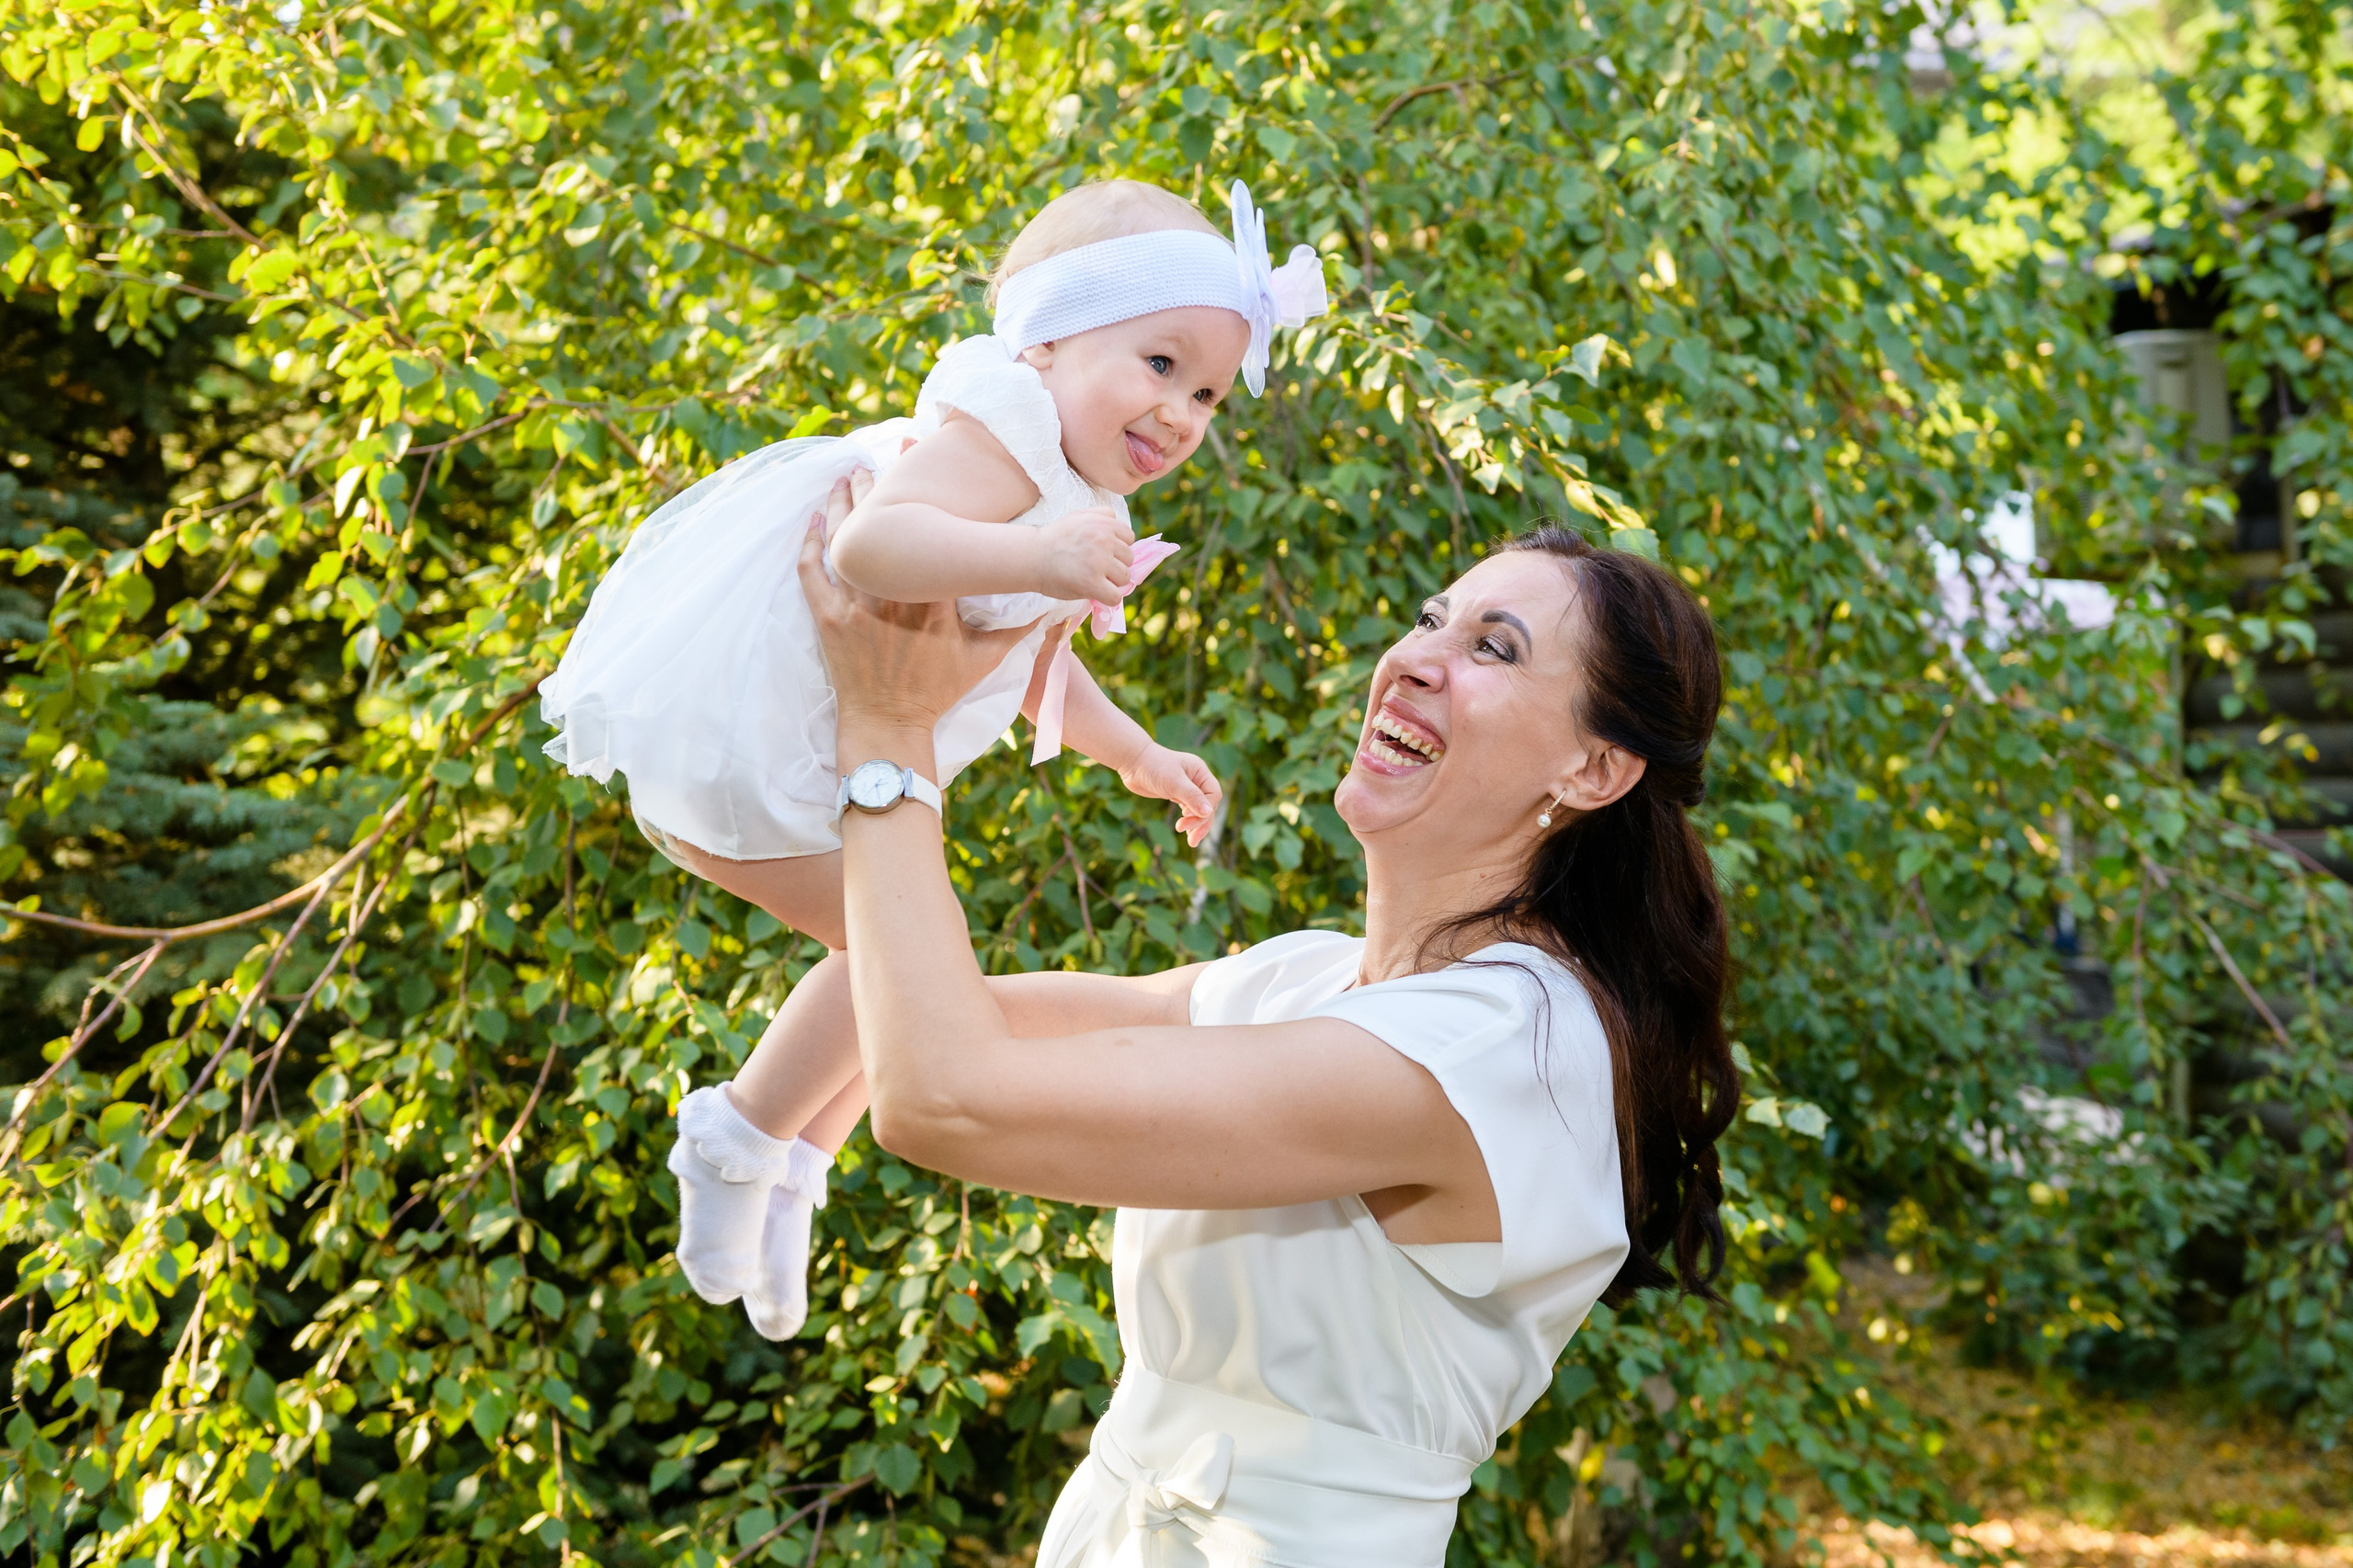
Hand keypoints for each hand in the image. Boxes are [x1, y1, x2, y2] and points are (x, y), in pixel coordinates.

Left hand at [799, 475, 1039, 730]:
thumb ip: (1019, 629)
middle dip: (879, 484)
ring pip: (845, 539)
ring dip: (845, 503)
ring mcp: (855, 603)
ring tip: (847, 474)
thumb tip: (1055, 606)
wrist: (890, 723)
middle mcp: (892, 592)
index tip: (925, 466)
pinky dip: (810, 541)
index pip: (930, 533)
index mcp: (932, 595)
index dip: (928, 497)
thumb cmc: (937, 692)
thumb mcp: (986, 659)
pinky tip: (814, 519)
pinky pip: (811, 571)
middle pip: (882, 526)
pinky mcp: (828, 618)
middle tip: (881, 454)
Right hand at [1033, 507, 1133, 603]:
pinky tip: (1095, 593)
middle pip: (1129, 559)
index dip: (1117, 548)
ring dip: (1112, 582)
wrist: (1032, 557)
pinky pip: (1115, 597)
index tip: (1103, 553)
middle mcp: (1104, 540)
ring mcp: (1099, 562)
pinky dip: (1107, 598)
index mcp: (1103, 523)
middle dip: (1115, 565)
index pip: (1129, 538)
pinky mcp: (1092, 583)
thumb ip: (1102, 515)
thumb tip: (1120, 524)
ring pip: (1125, 577)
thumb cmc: (1054, 539)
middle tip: (1095, 568)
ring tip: (1093, 579)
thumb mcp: (1079, 516)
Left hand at [1116, 743, 1222, 848]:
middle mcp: (1196, 780)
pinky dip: (1188, 821)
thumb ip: (1191, 796)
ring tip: (1191, 842)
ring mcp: (1187, 787)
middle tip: (1192, 841)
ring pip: (1198, 810)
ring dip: (1196, 825)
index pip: (1213, 795)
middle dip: (1201, 823)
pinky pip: (1188, 810)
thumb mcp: (1173, 782)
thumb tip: (1208, 813)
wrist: (1132, 762)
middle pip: (1207, 805)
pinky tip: (1185, 831)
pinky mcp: (1176, 794)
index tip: (1189, 817)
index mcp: (1200, 772)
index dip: (1206, 809)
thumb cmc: (1153, 766)